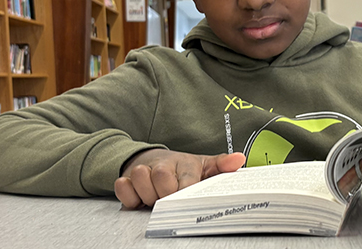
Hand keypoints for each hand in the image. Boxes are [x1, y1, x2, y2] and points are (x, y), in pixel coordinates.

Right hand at [114, 148, 245, 207]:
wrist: (154, 159)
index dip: (184, 193)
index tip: (186, 201)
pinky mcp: (126, 178)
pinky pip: (122, 187)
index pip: (186, 180)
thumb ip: (221, 165)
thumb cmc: (183, 168)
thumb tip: (239, 159)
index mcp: (184, 164)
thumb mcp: (204, 166)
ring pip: (140, 179)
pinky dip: (129, 195)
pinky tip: (139, 198)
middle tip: (169, 199)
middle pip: (160, 178)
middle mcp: (162, 165)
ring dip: (147, 194)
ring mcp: (142, 171)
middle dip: (165, 194)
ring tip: (156, 198)